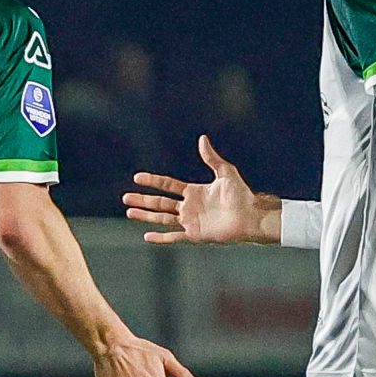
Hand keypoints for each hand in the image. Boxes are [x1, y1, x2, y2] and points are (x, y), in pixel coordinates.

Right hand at [123, 135, 278, 244]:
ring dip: (145, 215)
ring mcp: (190, 221)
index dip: (153, 181)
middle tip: (125, 197)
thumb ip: (211, 158)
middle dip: (143, 200)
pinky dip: (161, 238)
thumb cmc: (241, 194)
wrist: (250, 216)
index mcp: (194, 191)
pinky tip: (147, 236)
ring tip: (129, 212)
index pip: (168, 185)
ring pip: (162, 218)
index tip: (137, 177)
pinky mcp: (195, 234)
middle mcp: (189, 206)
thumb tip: (202, 139)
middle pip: (160, 202)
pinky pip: (174, 237)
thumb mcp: (225, 172)